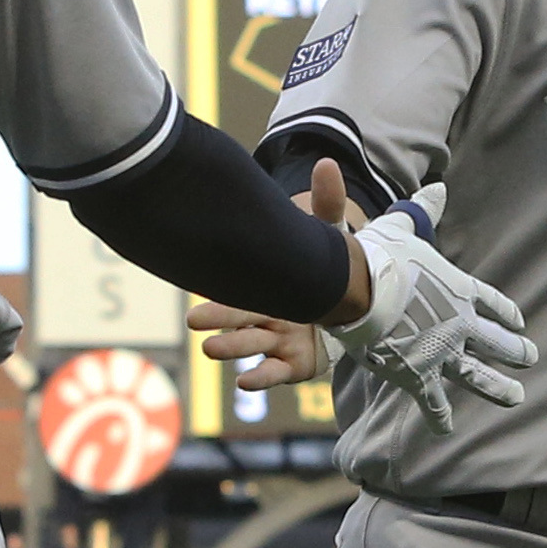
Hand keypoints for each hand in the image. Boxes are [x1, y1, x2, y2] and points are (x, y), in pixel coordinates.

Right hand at [186, 161, 342, 387]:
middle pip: (239, 315)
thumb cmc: (327, 270)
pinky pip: (275, 372)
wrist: (352, 304)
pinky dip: (261, 378)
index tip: (199, 286)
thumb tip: (328, 164)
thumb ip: (325, 203)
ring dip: (231, 347)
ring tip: (211, 350)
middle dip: (218, 318)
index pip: (239, 285)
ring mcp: (279, 339)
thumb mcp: (329, 235)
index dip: (221, 288)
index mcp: (266, 283)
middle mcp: (266, 313)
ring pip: (250, 344)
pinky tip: (244, 383)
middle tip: (194, 321)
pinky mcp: (295, 363)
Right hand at [334, 177, 533, 433]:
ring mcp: (443, 353)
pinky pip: (433, 402)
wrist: (360, 290)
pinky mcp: (419, 376)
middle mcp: (460, 324)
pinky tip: (448, 429)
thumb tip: (440, 187)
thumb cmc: (378, 255)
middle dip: (515, 351)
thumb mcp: (403, 227)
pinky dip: (440, 417)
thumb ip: (422, 211)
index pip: (491, 301)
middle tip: (531, 358)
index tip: (519, 321)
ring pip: (479, 376)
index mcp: (459, 289)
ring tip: (517, 397)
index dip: (505, 311)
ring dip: (499, 388)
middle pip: (496, 341)